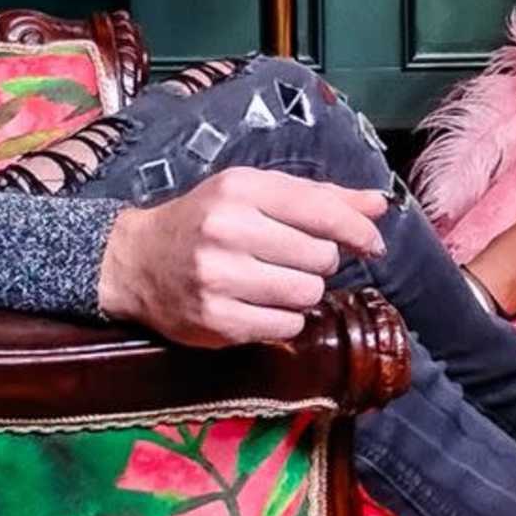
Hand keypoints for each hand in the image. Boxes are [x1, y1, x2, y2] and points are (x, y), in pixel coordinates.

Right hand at [95, 167, 388, 346]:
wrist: (136, 261)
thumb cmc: (206, 221)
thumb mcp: (254, 194)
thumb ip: (320, 198)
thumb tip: (379, 205)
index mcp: (241, 190)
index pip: (320, 210)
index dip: (357, 230)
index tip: (372, 244)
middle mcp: (228, 230)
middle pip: (320, 257)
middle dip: (320, 262)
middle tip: (294, 259)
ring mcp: (219, 278)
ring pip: (307, 294)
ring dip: (305, 292)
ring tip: (278, 281)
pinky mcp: (216, 320)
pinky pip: (286, 325)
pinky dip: (285, 318)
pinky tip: (263, 304)